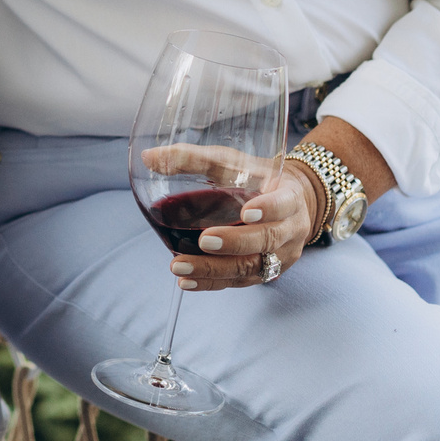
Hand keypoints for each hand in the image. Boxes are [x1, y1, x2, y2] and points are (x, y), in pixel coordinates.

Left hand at [141, 146, 322, 291]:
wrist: (289, 203)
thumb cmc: (257, 177)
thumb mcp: (233, 162)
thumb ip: (195, 159)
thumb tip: (149, 157)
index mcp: (289, 196)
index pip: (284, 204)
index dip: (268, 209)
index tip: (246, 212)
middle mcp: (290, 230)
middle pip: (266, 240)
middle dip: (234, 243)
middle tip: (203, 241)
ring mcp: (281, 256)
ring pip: (251, 267)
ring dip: (215, 269)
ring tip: (180, 267)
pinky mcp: (266, 273)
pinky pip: (239, 281)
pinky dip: (212, 283)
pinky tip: (186, 282)